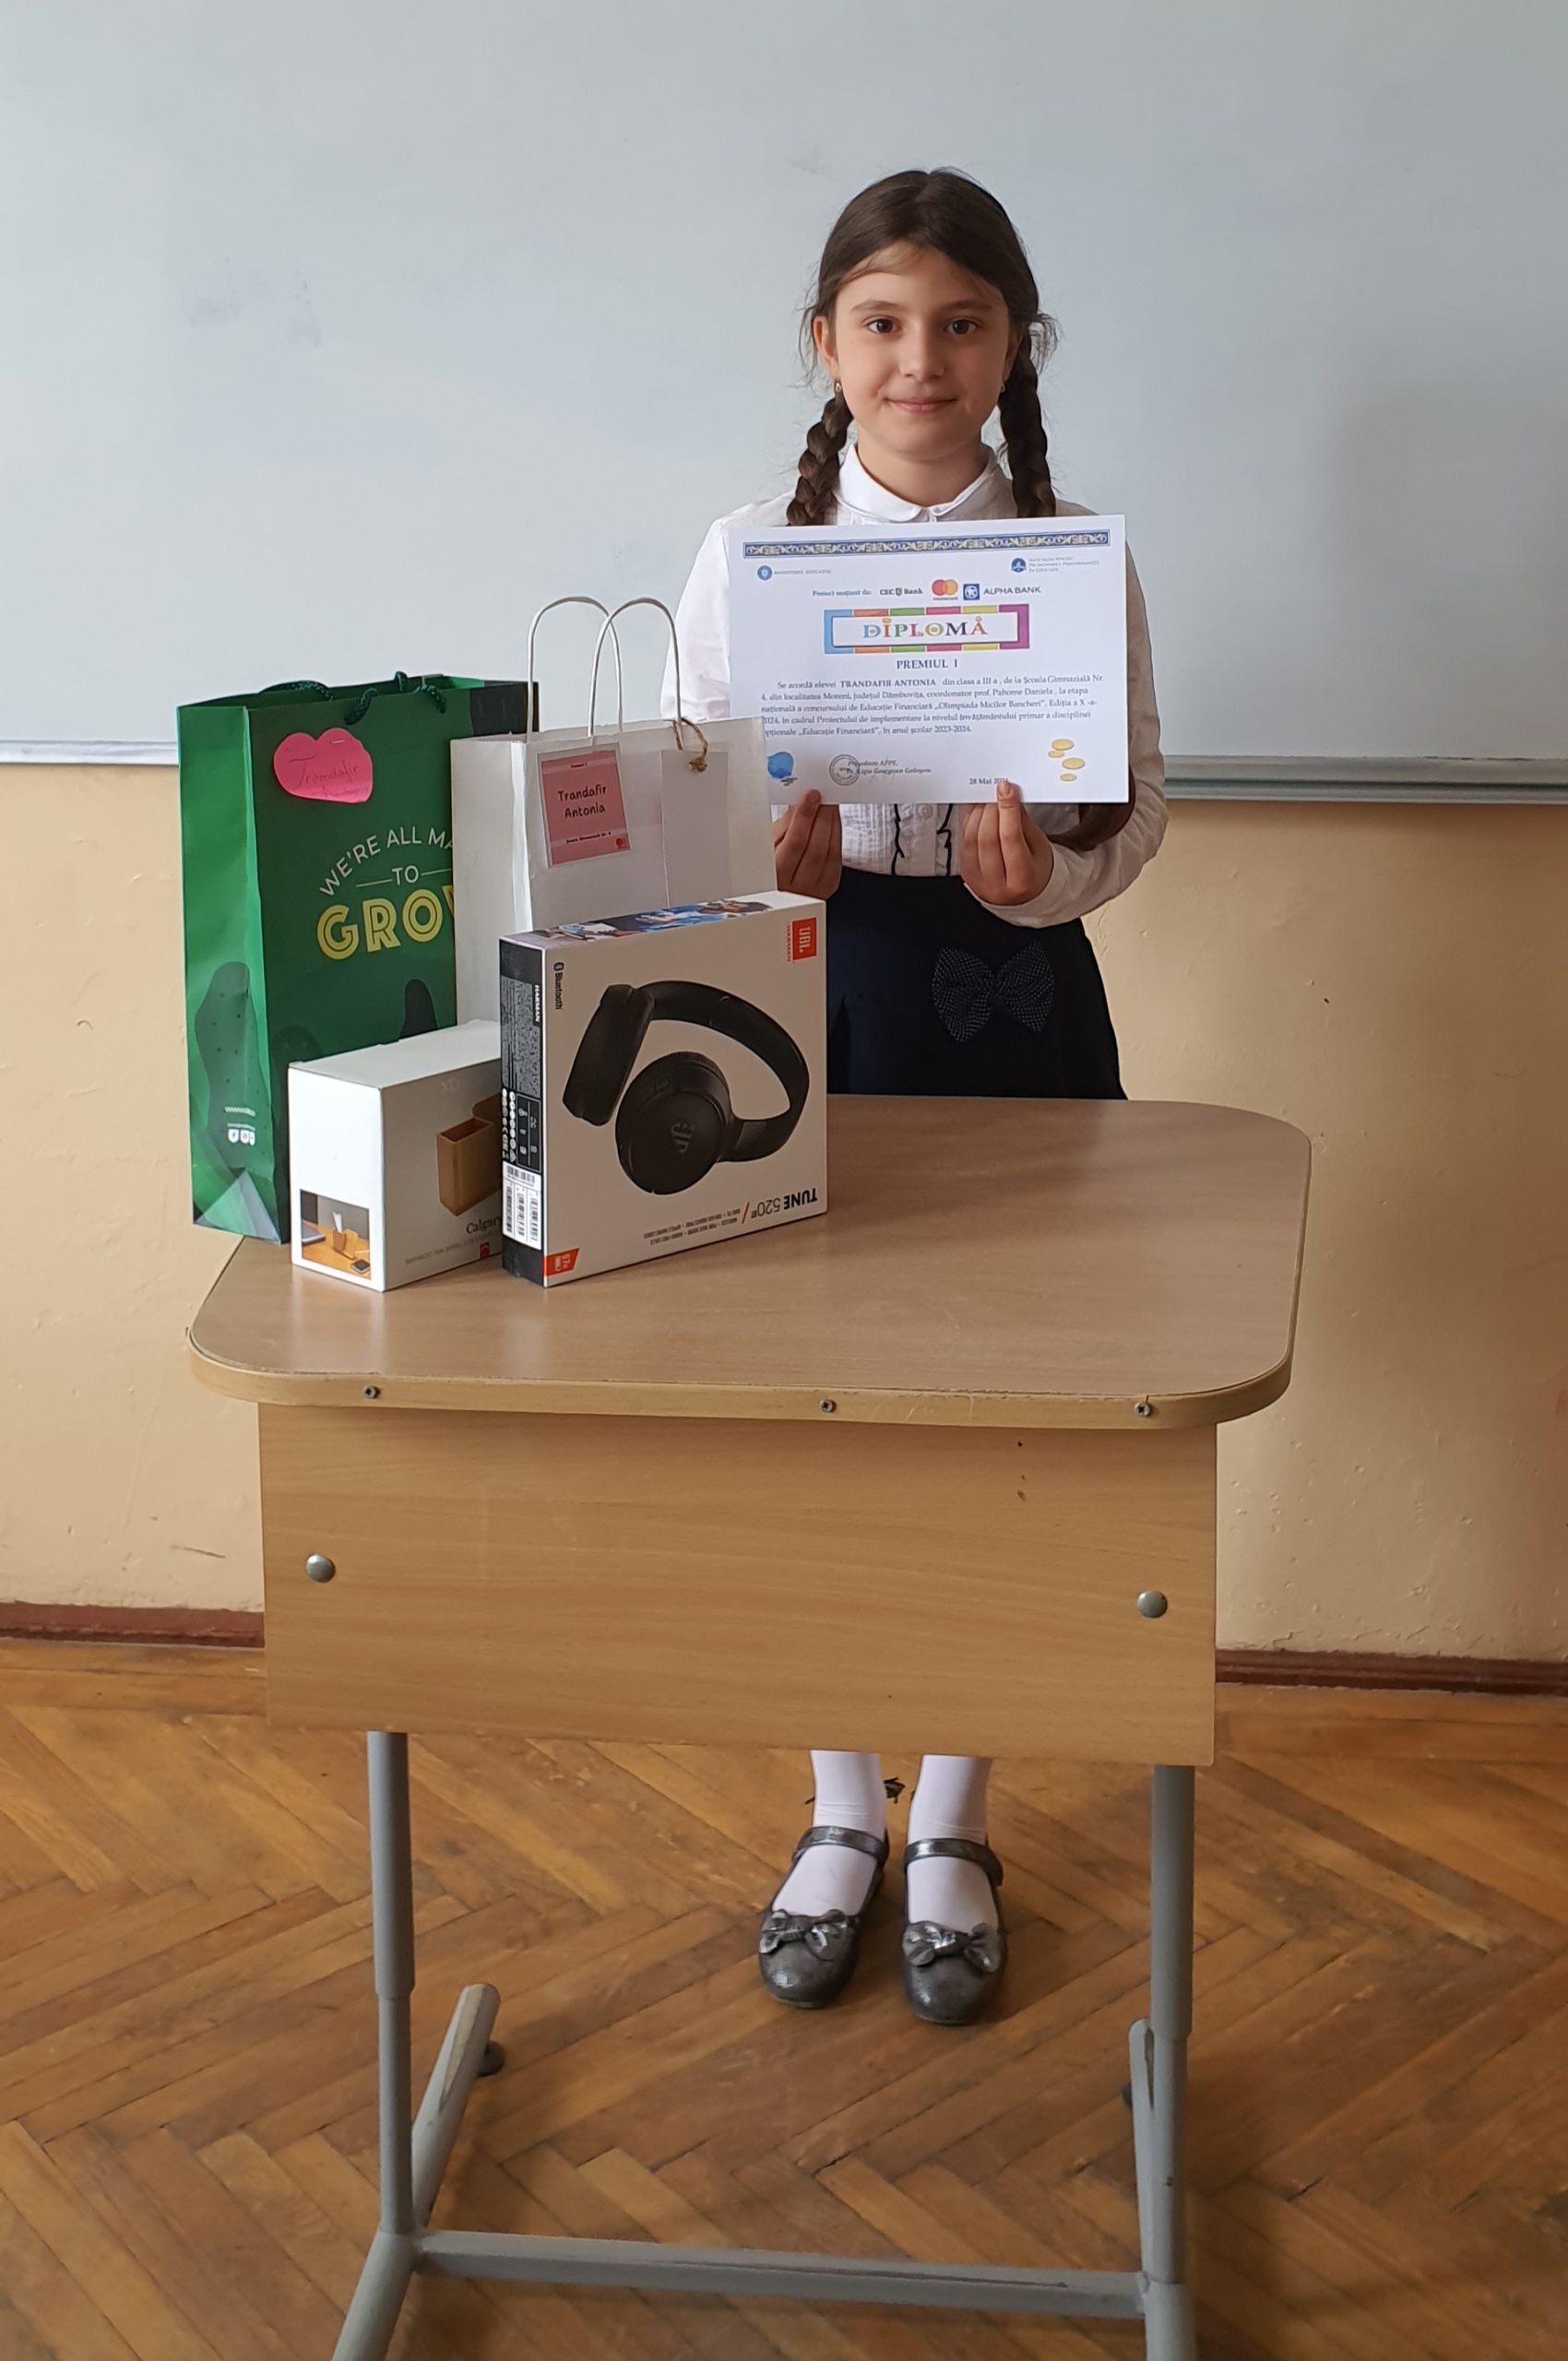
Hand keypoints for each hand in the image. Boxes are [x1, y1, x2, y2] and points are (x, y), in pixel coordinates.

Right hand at [773, 790, 841, 897]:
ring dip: (832, 824)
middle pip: (816, 848)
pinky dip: (837, 836)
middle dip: (822, 817)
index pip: (794, 843)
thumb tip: (801, 803)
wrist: (781, 888)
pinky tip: (832, 822)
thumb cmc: (770, 866)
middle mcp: (797, 887)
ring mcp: (816, 889)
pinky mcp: (829, 884)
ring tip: (828, 805)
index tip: (811, 796)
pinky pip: (838, 858)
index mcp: (776, 877)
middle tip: (823, 797)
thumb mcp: (768, 845)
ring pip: (830, 853)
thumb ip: (785, 825)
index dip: (805, 816)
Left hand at [958, 780, 1053, 906]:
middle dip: (990, 810)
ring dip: (976, 815)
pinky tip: (976, 814)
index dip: (1007, 810)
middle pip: (988, 840)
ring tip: (986, 802)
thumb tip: (1009, 797)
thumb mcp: (1039, 846)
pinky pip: (963, 846)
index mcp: (1023, 879)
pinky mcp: (967, 876)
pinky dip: (968, 825)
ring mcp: (979, 883)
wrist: (1025, 893)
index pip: (1011, 839)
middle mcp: (998, 885)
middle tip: (995, 793)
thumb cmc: (1034, 869)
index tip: (1005, 789)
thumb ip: (1023, 822)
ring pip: (971, 842)